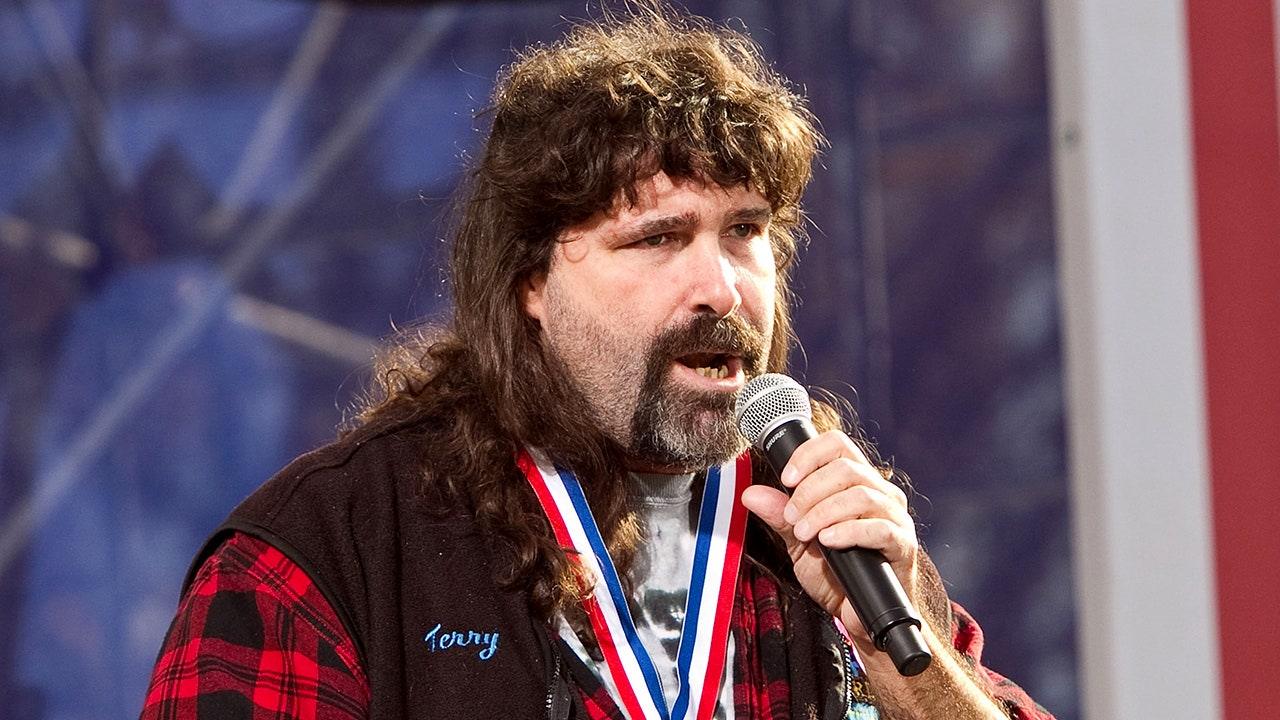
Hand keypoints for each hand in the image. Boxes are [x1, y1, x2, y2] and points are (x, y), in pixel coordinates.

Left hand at [739, 430, 919, 661]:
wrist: (857, 617)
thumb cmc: (835, 576)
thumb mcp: (799, 543)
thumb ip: (781, 517)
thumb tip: (752, 494)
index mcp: (858, 483)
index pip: (837, 445)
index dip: (809, 455)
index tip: (786, 478)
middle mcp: (881, 494)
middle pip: (846, 467)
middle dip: (810, 491)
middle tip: (792, 517)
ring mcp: (895, 518)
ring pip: (860, 495)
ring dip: (823, 512)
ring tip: (805, 533)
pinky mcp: (902, 545)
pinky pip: (877, 528)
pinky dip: (846, 531)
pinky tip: (827, 541)